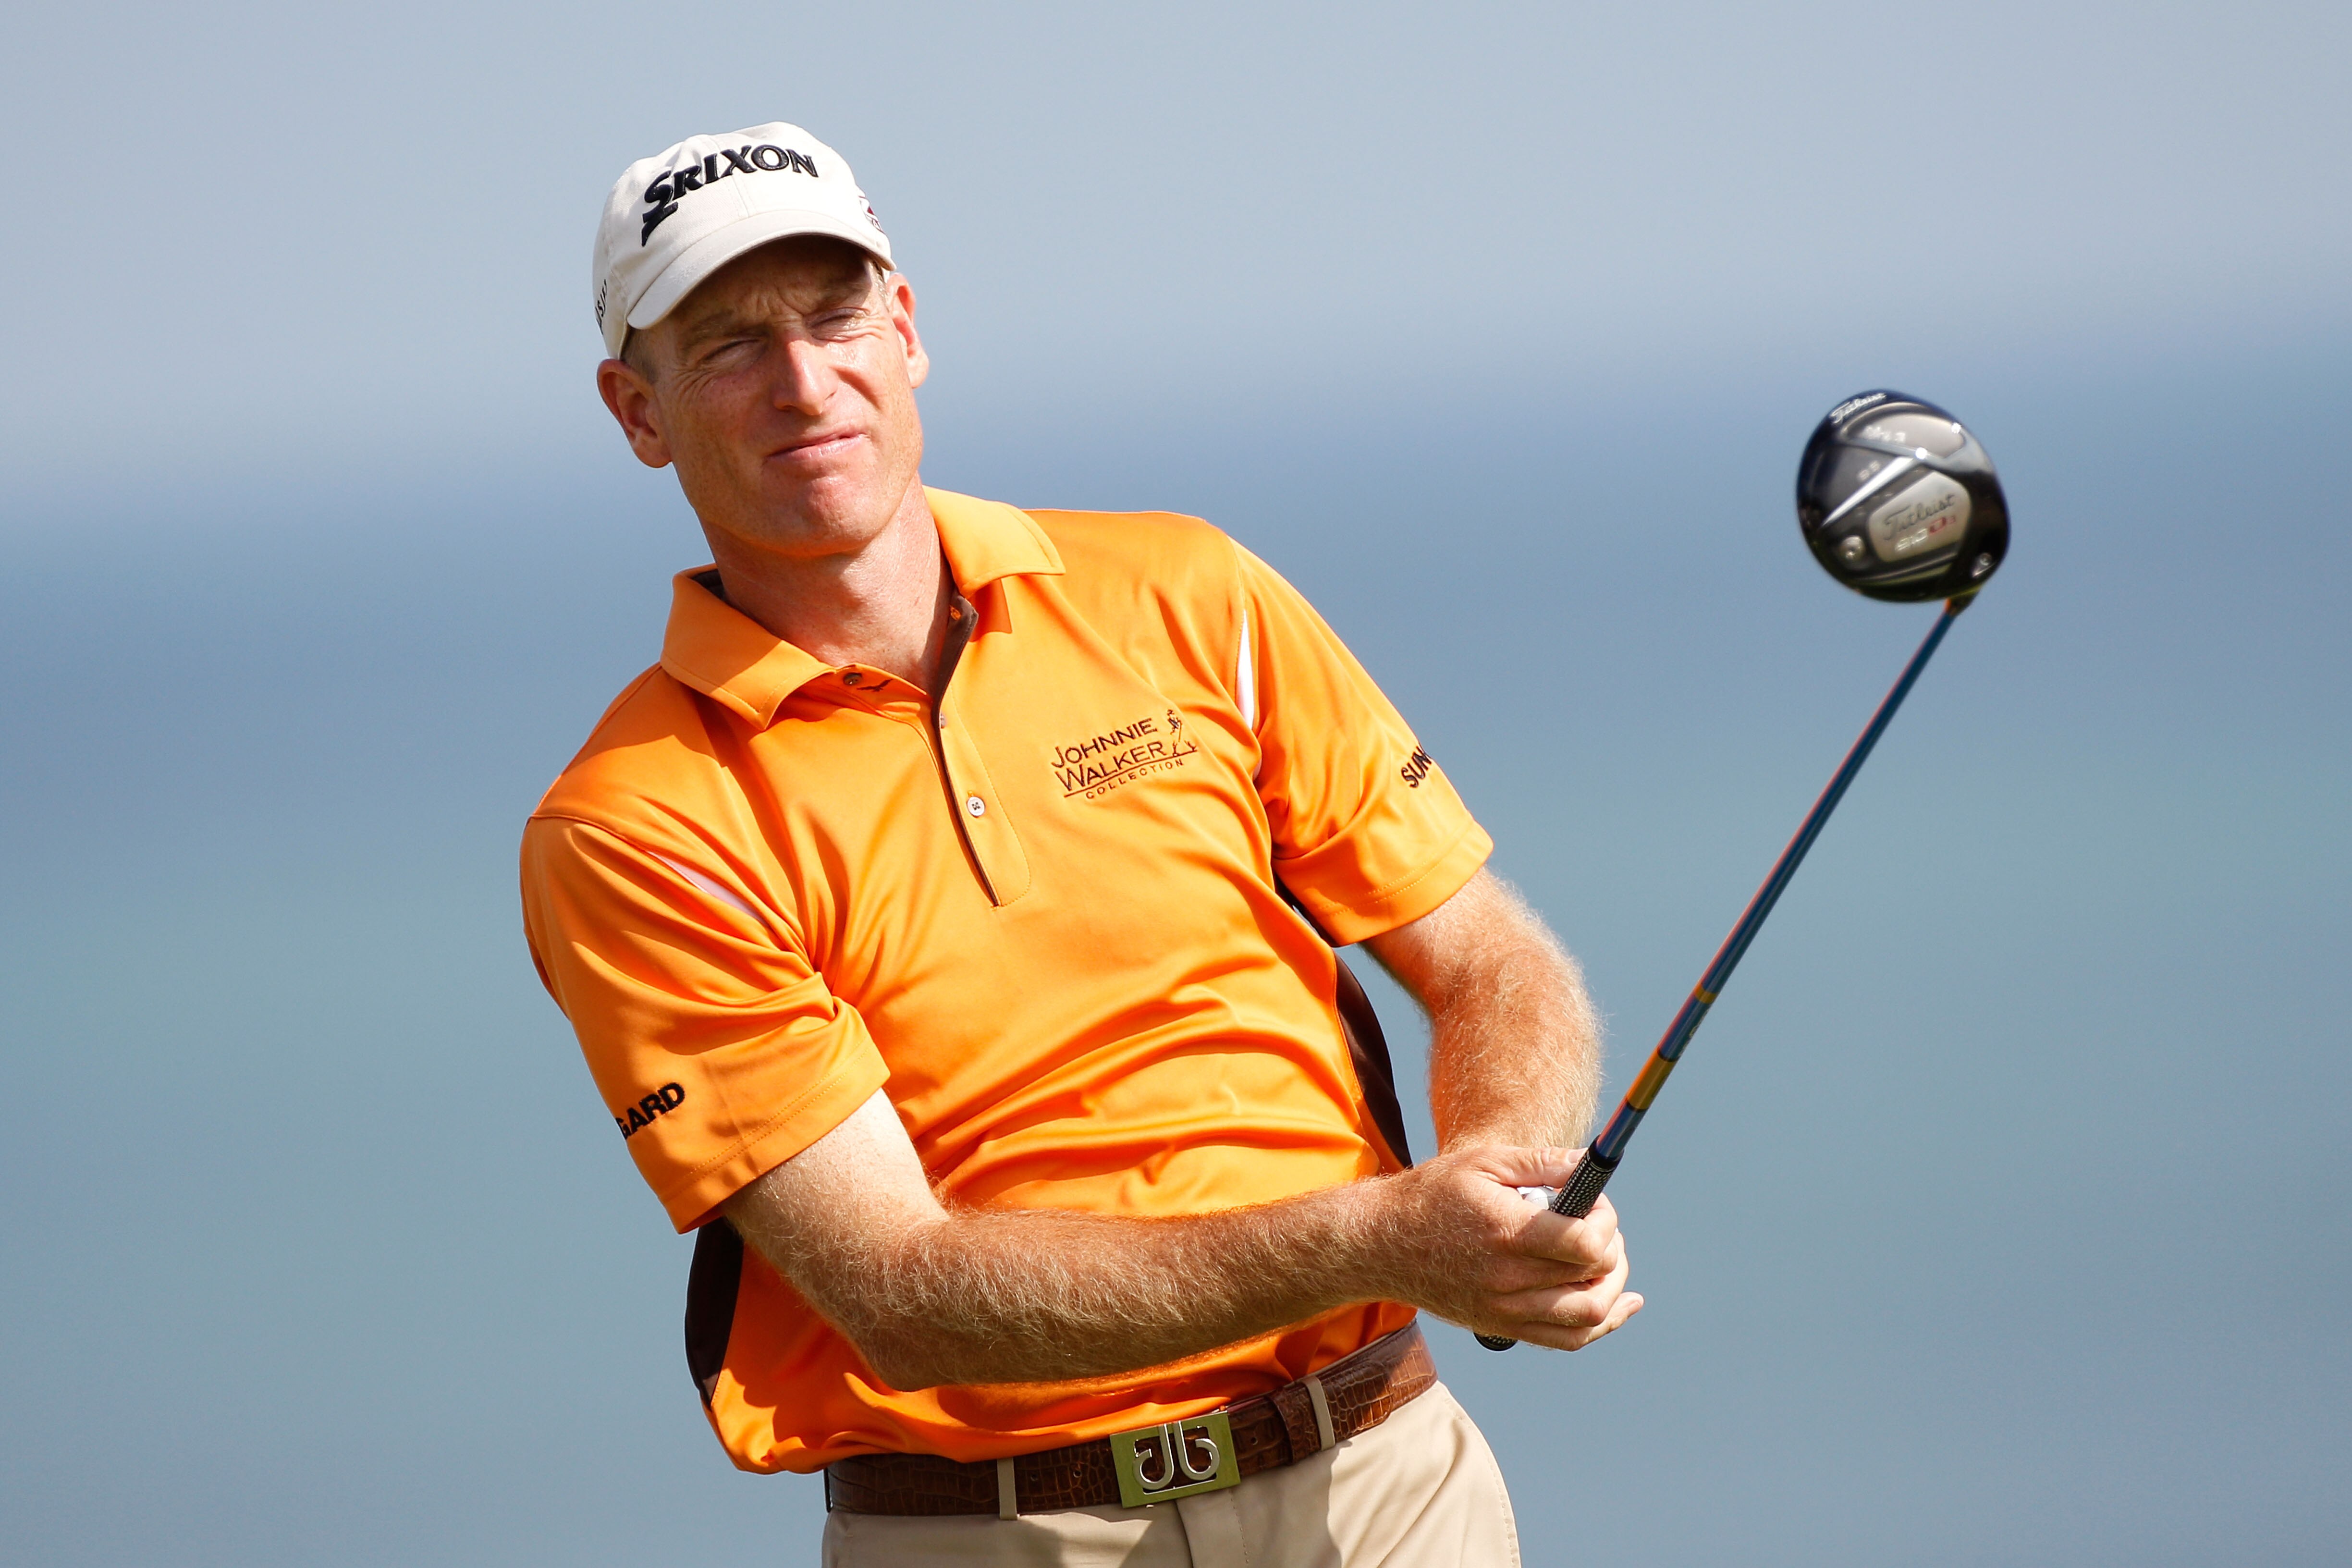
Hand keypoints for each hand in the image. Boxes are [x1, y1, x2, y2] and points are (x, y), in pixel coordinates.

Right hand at [1373, 1144, 1642, 1350]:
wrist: (1382, 1244)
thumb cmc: (1433, 1195)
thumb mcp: (1485, 1163)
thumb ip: (1543, 1163)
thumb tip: (1593, 1165)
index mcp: (1508, 1234)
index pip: (1587, 1244)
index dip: (1607, 1222)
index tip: (1596, 1205)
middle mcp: (1509, 1281)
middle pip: (1595, 1279)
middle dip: (1613, 1248)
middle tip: (1601, 1225)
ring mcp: (1505, 1311)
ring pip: (1589, 1317)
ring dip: (1614, 1287)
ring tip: (1610, 1261)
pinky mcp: (1501, 1327)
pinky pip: (1567, 1339)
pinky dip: (1602, 1325)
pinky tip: (1622, 1305)